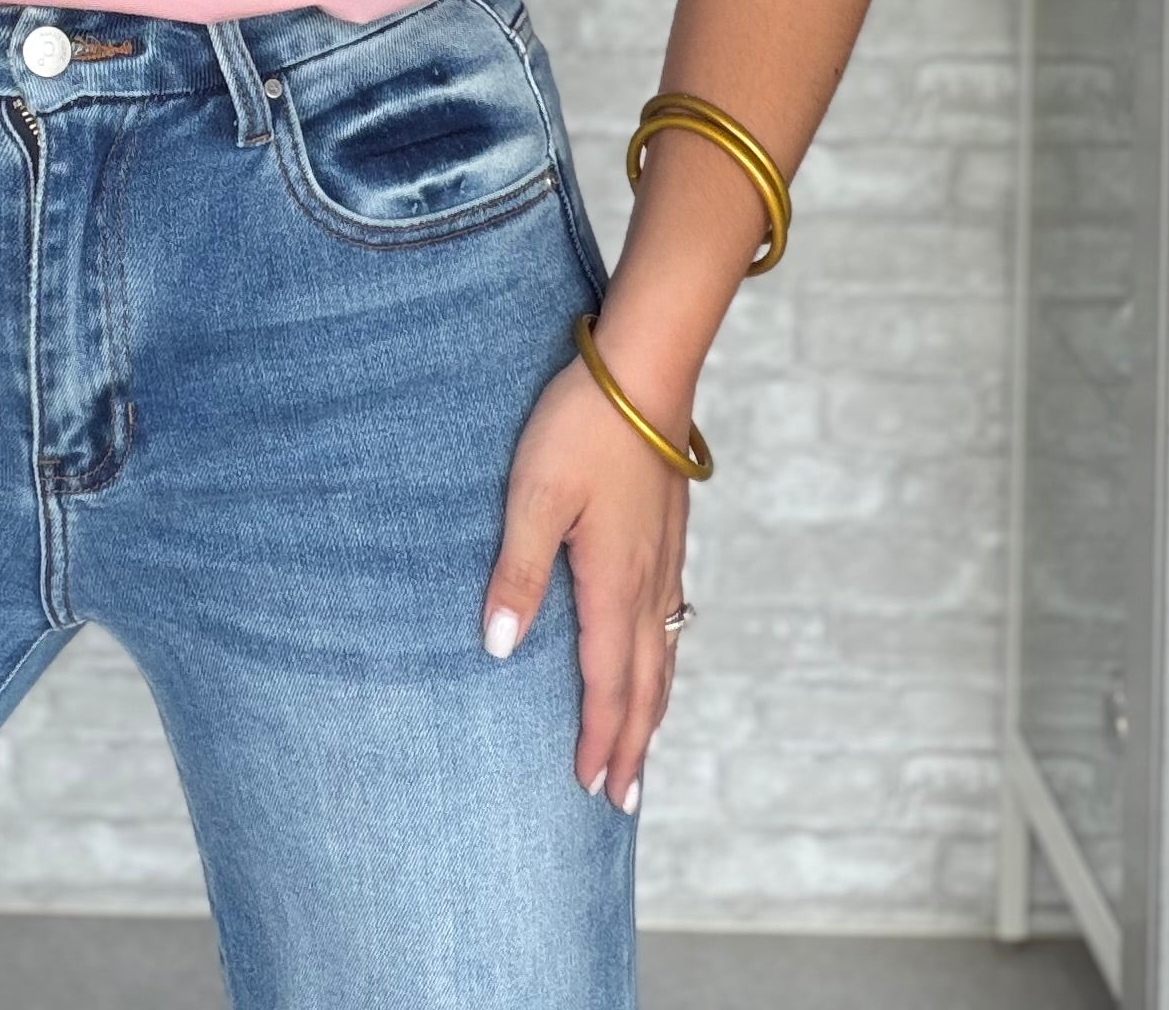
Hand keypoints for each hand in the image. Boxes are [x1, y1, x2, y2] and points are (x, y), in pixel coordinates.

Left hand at [481, 341, 689, 811]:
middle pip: (646, 683)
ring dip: (654, 708)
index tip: (592, 787)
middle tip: (623, 799)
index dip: (601, 737)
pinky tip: (657, 653)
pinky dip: (663, 660)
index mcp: (614, 581)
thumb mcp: (534, 494)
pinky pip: (670, 618)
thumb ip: (517, 572)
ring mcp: (665, 557)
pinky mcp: (669, 533)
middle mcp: (648, 581)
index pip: (609, 681)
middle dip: (634, 743)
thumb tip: (498, 648)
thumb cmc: (583, 426)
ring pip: (663, 653)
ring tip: (644, 747)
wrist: (645, 370)